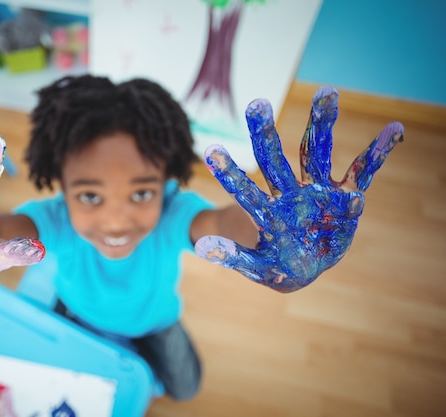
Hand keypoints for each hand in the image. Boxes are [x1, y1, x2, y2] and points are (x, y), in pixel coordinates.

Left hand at [195, 86, 402, 292]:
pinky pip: (363, 171)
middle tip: (256, 103)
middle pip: (274, 159)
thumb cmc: (276, 263)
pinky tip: (393, 129)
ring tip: (327, 92)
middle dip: (265, 133)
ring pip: (316, 153)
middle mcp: (289, 193)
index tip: (211, 150)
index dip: (230, 172)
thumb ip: (234, 256)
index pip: (245, 189)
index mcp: (267, 211)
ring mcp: (317, 192)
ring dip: (321, 124)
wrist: (305, 265)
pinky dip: (377, 153)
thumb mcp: (256, 265)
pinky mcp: (345, 198)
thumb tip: (203, 248)